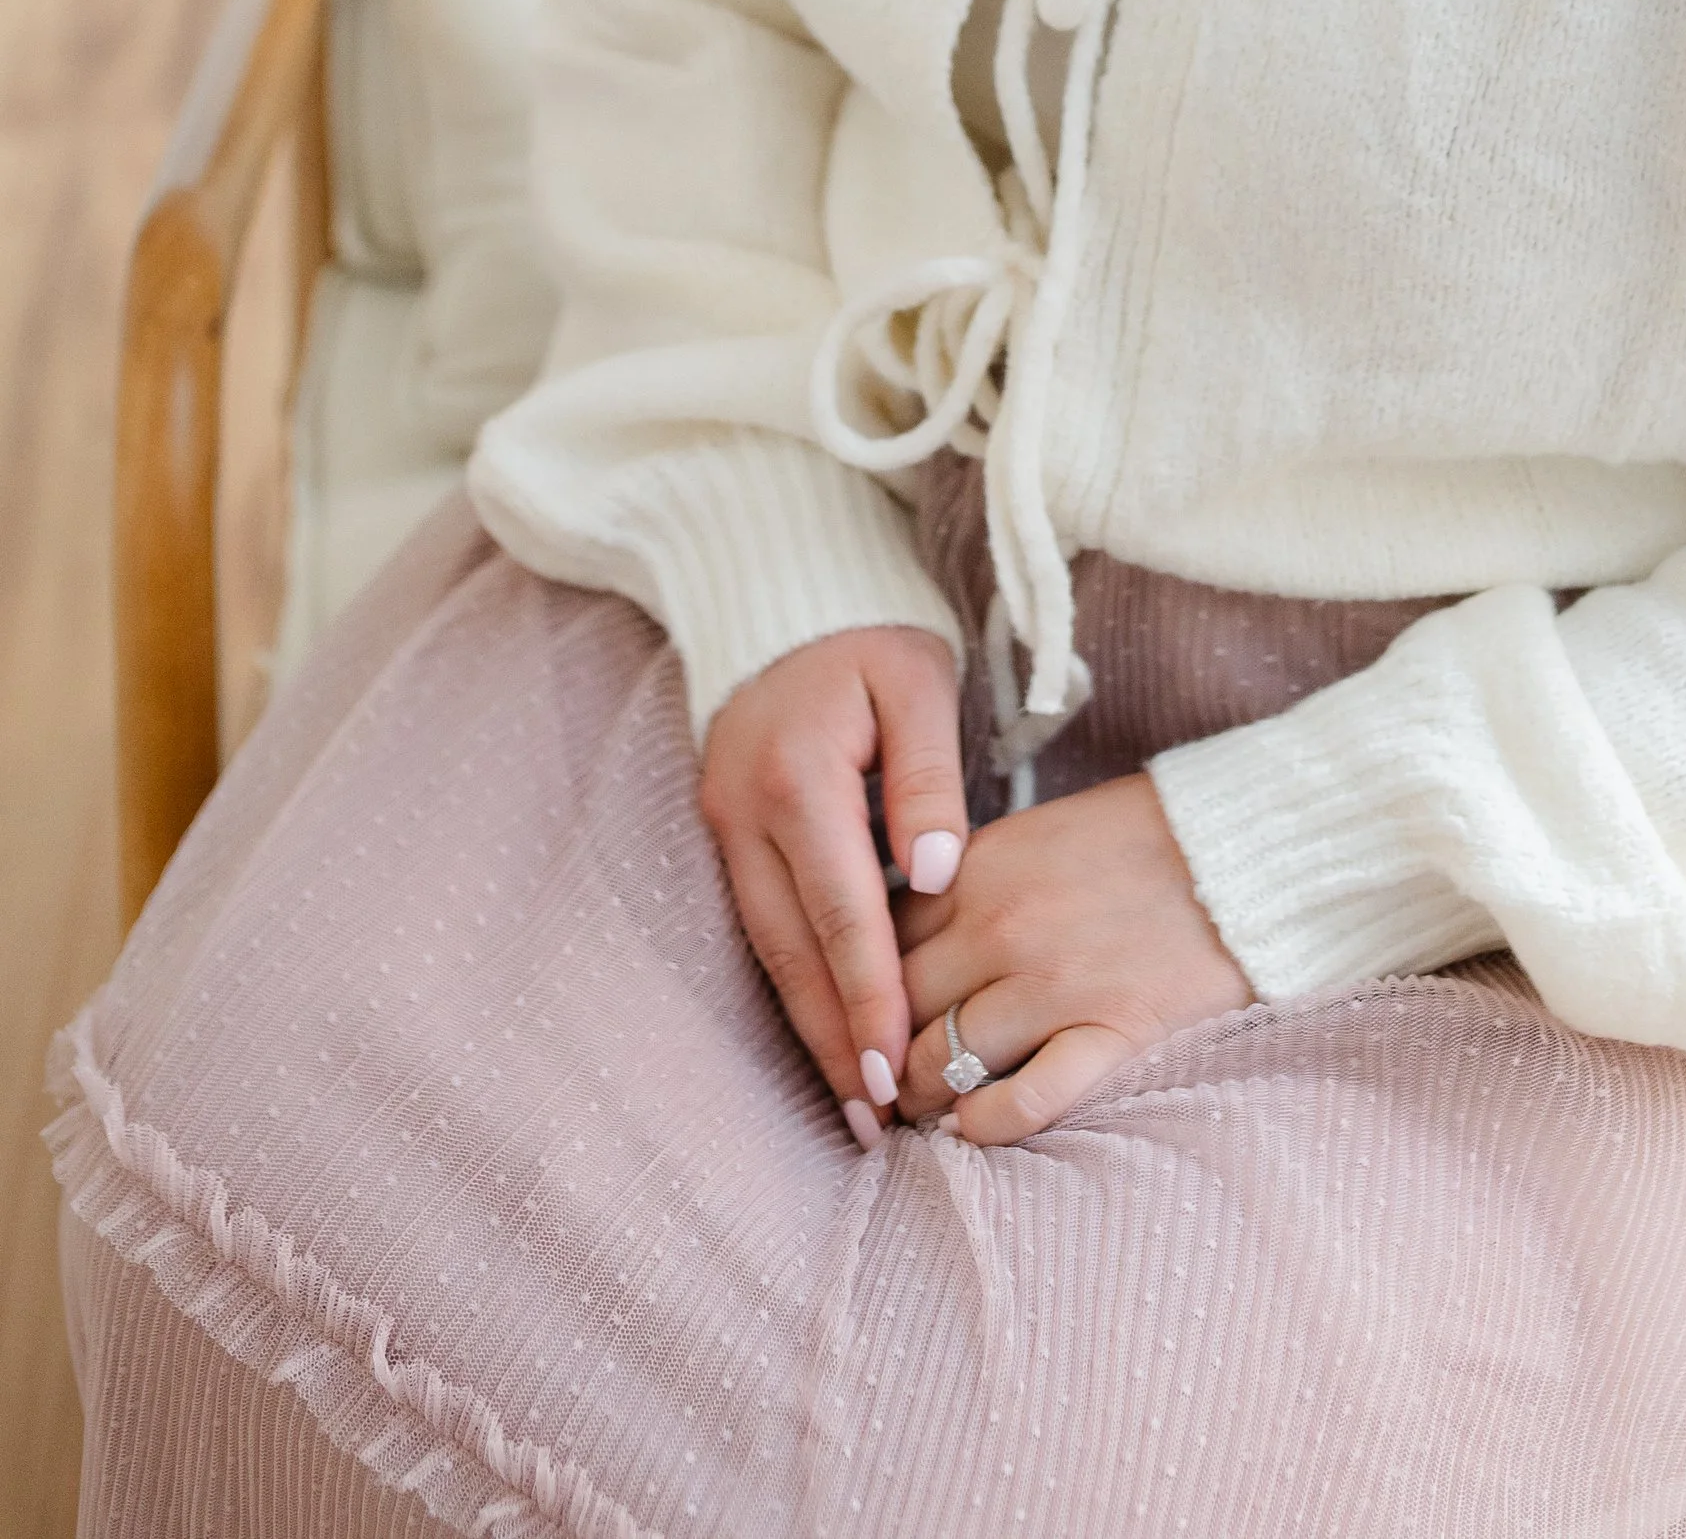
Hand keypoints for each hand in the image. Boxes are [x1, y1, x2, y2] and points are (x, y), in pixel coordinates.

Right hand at [699, 623, 968, 1151]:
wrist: (784, 587)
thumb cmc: (868, 634)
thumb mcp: (915, 682)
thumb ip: (927, 778)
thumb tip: (936, 877)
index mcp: (798, 777)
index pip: (840, 910)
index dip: (869, 995)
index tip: (894, 1068)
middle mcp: (745, 811)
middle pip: (792, 950)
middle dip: (834, 1039)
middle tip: (875, 1122)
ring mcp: (724, 824)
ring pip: (767, 948)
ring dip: (808, 1026)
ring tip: (852, 1101)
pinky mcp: (724, 829)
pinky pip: (759, 921)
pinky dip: (793, 980)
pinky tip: (823, 1028)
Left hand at [893, 770, 1251, 1144]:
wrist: (1248, 847)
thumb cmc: (1143, 838)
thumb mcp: (1036, 835)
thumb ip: (970, 884)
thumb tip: (906, 940)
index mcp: (979, 868)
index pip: (880, 940)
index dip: (863, 986)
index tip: (865, 1015)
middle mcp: (1002, 927)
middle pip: (896, 1007)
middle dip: (878, 1050)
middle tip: (876, 1079)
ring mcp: (1055, 985)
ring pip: (939, 1061)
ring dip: (918, 1095)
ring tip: (916, 1112)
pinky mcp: (1111, 1034)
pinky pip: (1021, 1103)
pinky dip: (983, 1127)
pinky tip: (972, 1129)